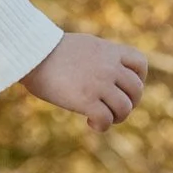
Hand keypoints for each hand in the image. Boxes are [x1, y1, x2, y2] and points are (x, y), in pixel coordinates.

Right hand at [22, 30, 148, 132]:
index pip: (140, 64)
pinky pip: (106, 120)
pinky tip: (90, 123)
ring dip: (117, 117)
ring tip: (103, 118)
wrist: (32, 54)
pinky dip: (101, 126)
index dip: (138, 79)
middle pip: (136, 90)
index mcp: (109, 51)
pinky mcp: (87, 100)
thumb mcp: (83, 46)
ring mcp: (100, 84)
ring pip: (125, 108)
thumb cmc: (49, 52)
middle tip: (113, 109)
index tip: (124, 88)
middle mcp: (109, 67)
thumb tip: (106, 74)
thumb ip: (100, 57)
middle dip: (129, 103)